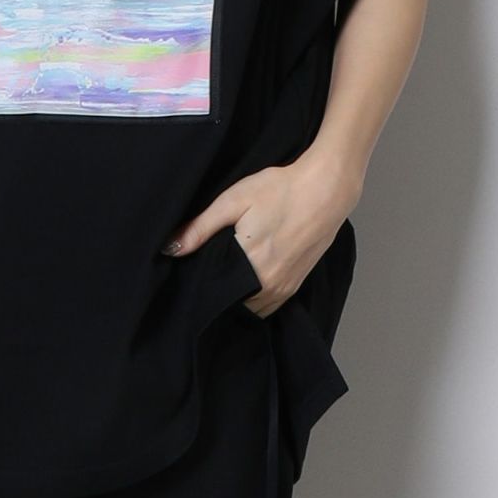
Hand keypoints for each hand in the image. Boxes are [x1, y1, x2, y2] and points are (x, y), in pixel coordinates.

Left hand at [160, 148, 360, 319]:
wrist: (326, 188)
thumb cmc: (281, 190)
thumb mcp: (234, 201)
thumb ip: (201, 228)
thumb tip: (170, 249)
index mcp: (250, 266)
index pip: (215, 295)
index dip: (201, 290)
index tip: (190, 280)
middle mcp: (269, 284)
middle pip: (233, 305)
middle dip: (219, 296)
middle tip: (205, 277)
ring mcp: (285, 287)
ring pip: (252, 309)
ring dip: (239, 300)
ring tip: (226, 279)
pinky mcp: (297, 283)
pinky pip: (270, 305)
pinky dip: (257, 300)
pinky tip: (248, 281)